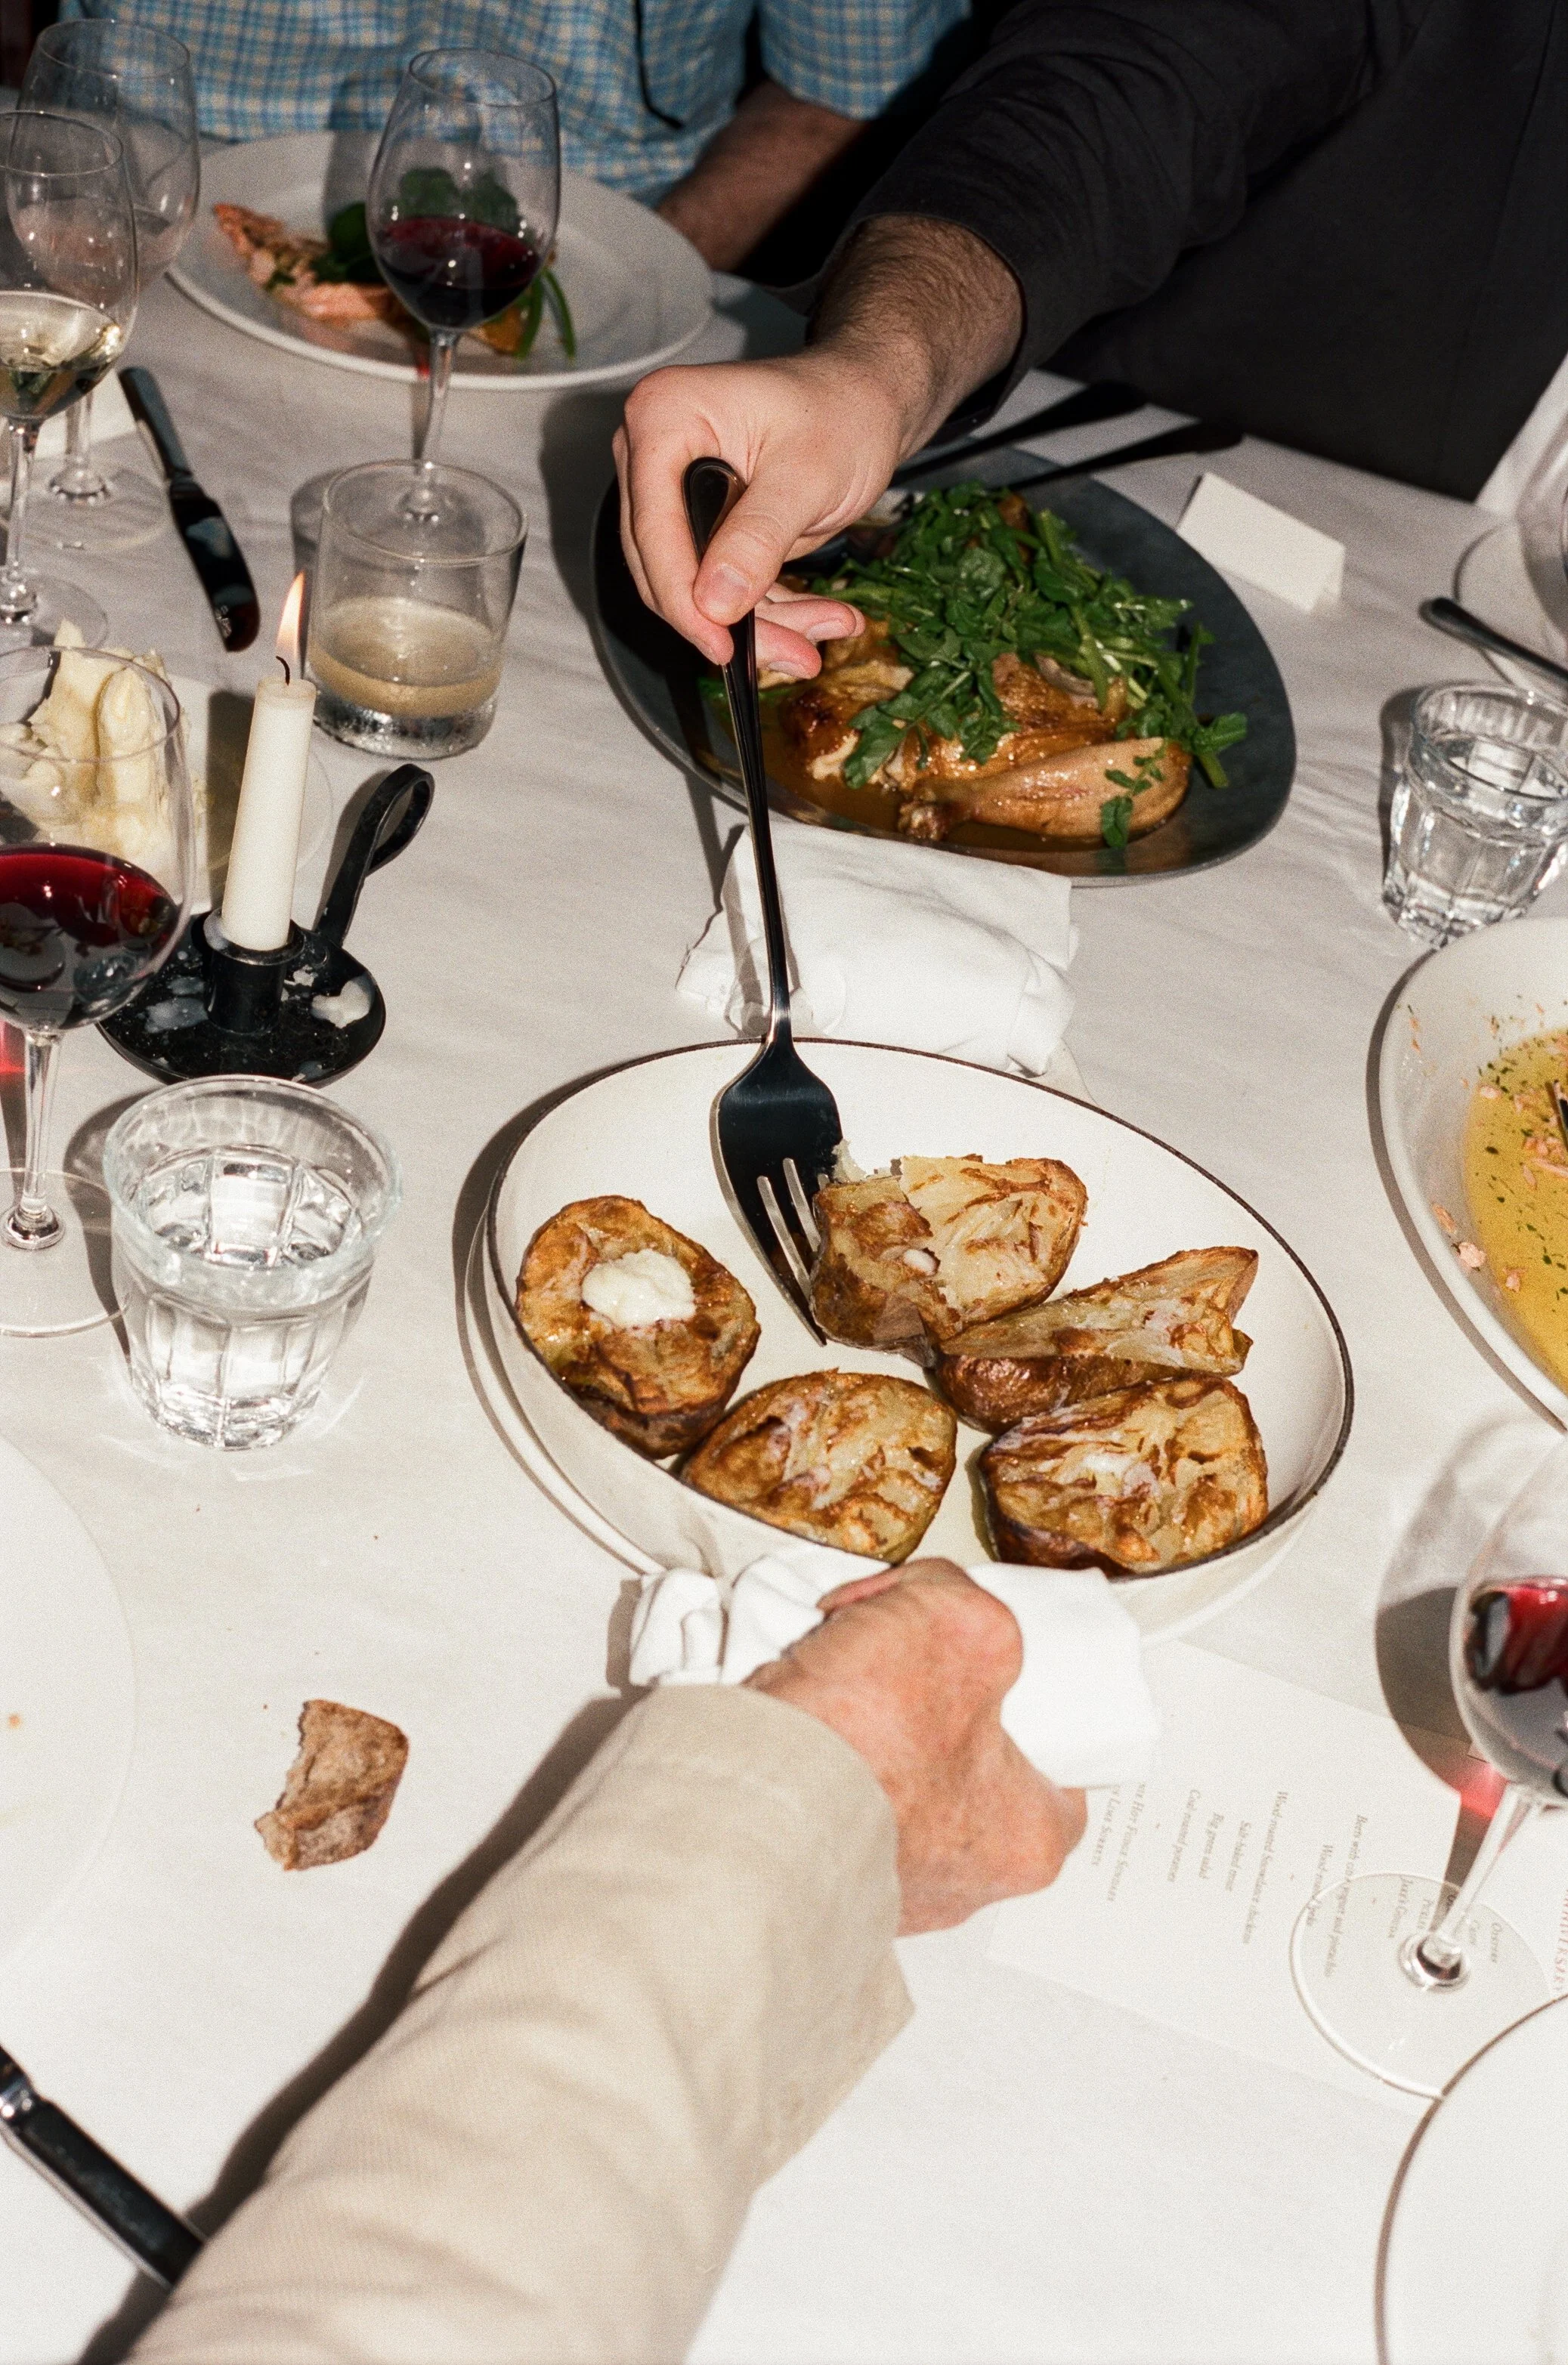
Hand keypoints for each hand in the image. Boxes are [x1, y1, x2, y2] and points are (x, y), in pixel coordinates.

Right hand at [614, 218, 1021, 676]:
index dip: (683, 599)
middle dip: (731, 621)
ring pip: (697, 588)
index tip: (720, 646)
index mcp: (663, 421)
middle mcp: (654, 455)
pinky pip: (724, 586)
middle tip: (794, 655)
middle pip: (668, 568)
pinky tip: (823, 619)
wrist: (871, 400)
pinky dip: (771, 613)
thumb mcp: (806, 475)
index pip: (652, 531)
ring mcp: (677, 492)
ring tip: (825, 635)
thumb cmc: (843, 409)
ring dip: (762, 625)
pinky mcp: (705, 524)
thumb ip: (757, 538)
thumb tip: (714, 602)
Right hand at [747, 1558, 1085, 1933]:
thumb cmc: (865, 1741)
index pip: (1056, 1762)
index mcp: (1026, 1840)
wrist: (746, 1802)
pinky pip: (832, 1805)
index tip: (990, 1668)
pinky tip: (802, 1719)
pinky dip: (818, 1759)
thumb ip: (972, 1605)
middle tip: (899, 1665)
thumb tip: (944, 1605)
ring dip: (865, 1729)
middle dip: (929, 1707)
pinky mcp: (818, 1882)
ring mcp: (886, 1891)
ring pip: (893, 1783)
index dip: (1025, 1699)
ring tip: (836, 1683)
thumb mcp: (962, 1621)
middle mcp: (961, 1884)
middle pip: (964, 1764)